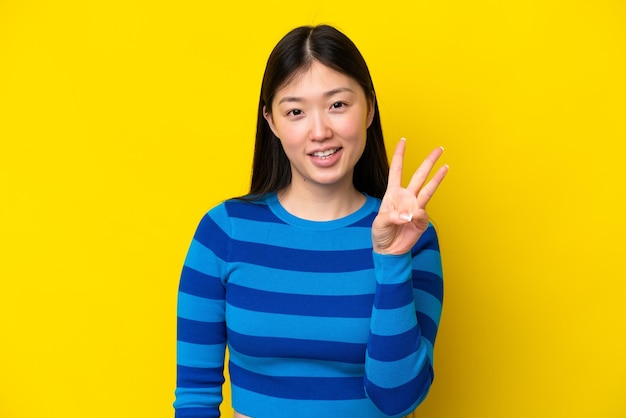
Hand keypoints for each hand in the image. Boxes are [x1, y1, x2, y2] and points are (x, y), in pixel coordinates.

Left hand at [372, 138, 447, 254]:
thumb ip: (392, 217)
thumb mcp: (379, 223)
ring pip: (428, 190)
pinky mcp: (421, 221)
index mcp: (393, 194)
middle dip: (429, 162)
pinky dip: (417, 217)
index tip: (403, 140)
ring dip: (437, 178)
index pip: (396, 170)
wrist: (388, 251)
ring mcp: (415, 208)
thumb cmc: (381, 234)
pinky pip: (422, 215)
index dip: (399, 155)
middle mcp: (406, 198)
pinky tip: (411, 222)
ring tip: (446, 167)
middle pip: (419, 176)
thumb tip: (410, 214)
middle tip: (439, 149)